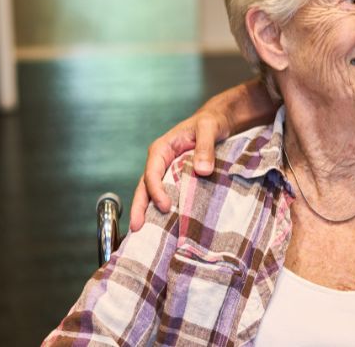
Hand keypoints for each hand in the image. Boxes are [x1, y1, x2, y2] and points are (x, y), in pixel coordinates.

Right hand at [128, 110, 230, 230]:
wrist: (218, 121)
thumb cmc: (211, 121)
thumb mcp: (209, 128)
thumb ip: (205, 147)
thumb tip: (202, 170)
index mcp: (162, 149)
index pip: (152, 173)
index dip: (156, 191)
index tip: (165, 206)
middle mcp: (160, 161)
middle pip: (144, 186)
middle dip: (139, 207)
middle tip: (137, 228)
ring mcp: (166, 171)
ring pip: (151, 193)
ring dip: (147, 211)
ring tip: (143, 233)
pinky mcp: (176, 178)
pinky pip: (166, 194)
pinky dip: (161, 208)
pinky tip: (163, 225)